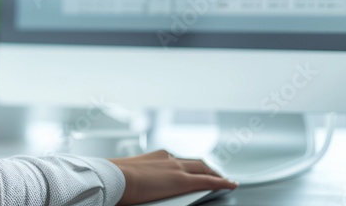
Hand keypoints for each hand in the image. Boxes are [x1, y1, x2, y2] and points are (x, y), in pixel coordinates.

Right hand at [108, 149, 237, 205]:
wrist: (115, 177)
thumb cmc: (116, 179)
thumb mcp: (130, 176)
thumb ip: (141, 179)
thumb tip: (139, 189)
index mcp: (156, 156)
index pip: (179, 160)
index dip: (189, 165)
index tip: (192, 169)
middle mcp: (169, 159)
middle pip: (195, 162)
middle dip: (207, 168)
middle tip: (215, 173)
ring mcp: (177, 169)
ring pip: (204, 169)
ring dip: (215, 174)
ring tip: (224, 180)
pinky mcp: (183, 181)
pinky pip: (209, 181)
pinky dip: (222, 182)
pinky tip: (230, 184)